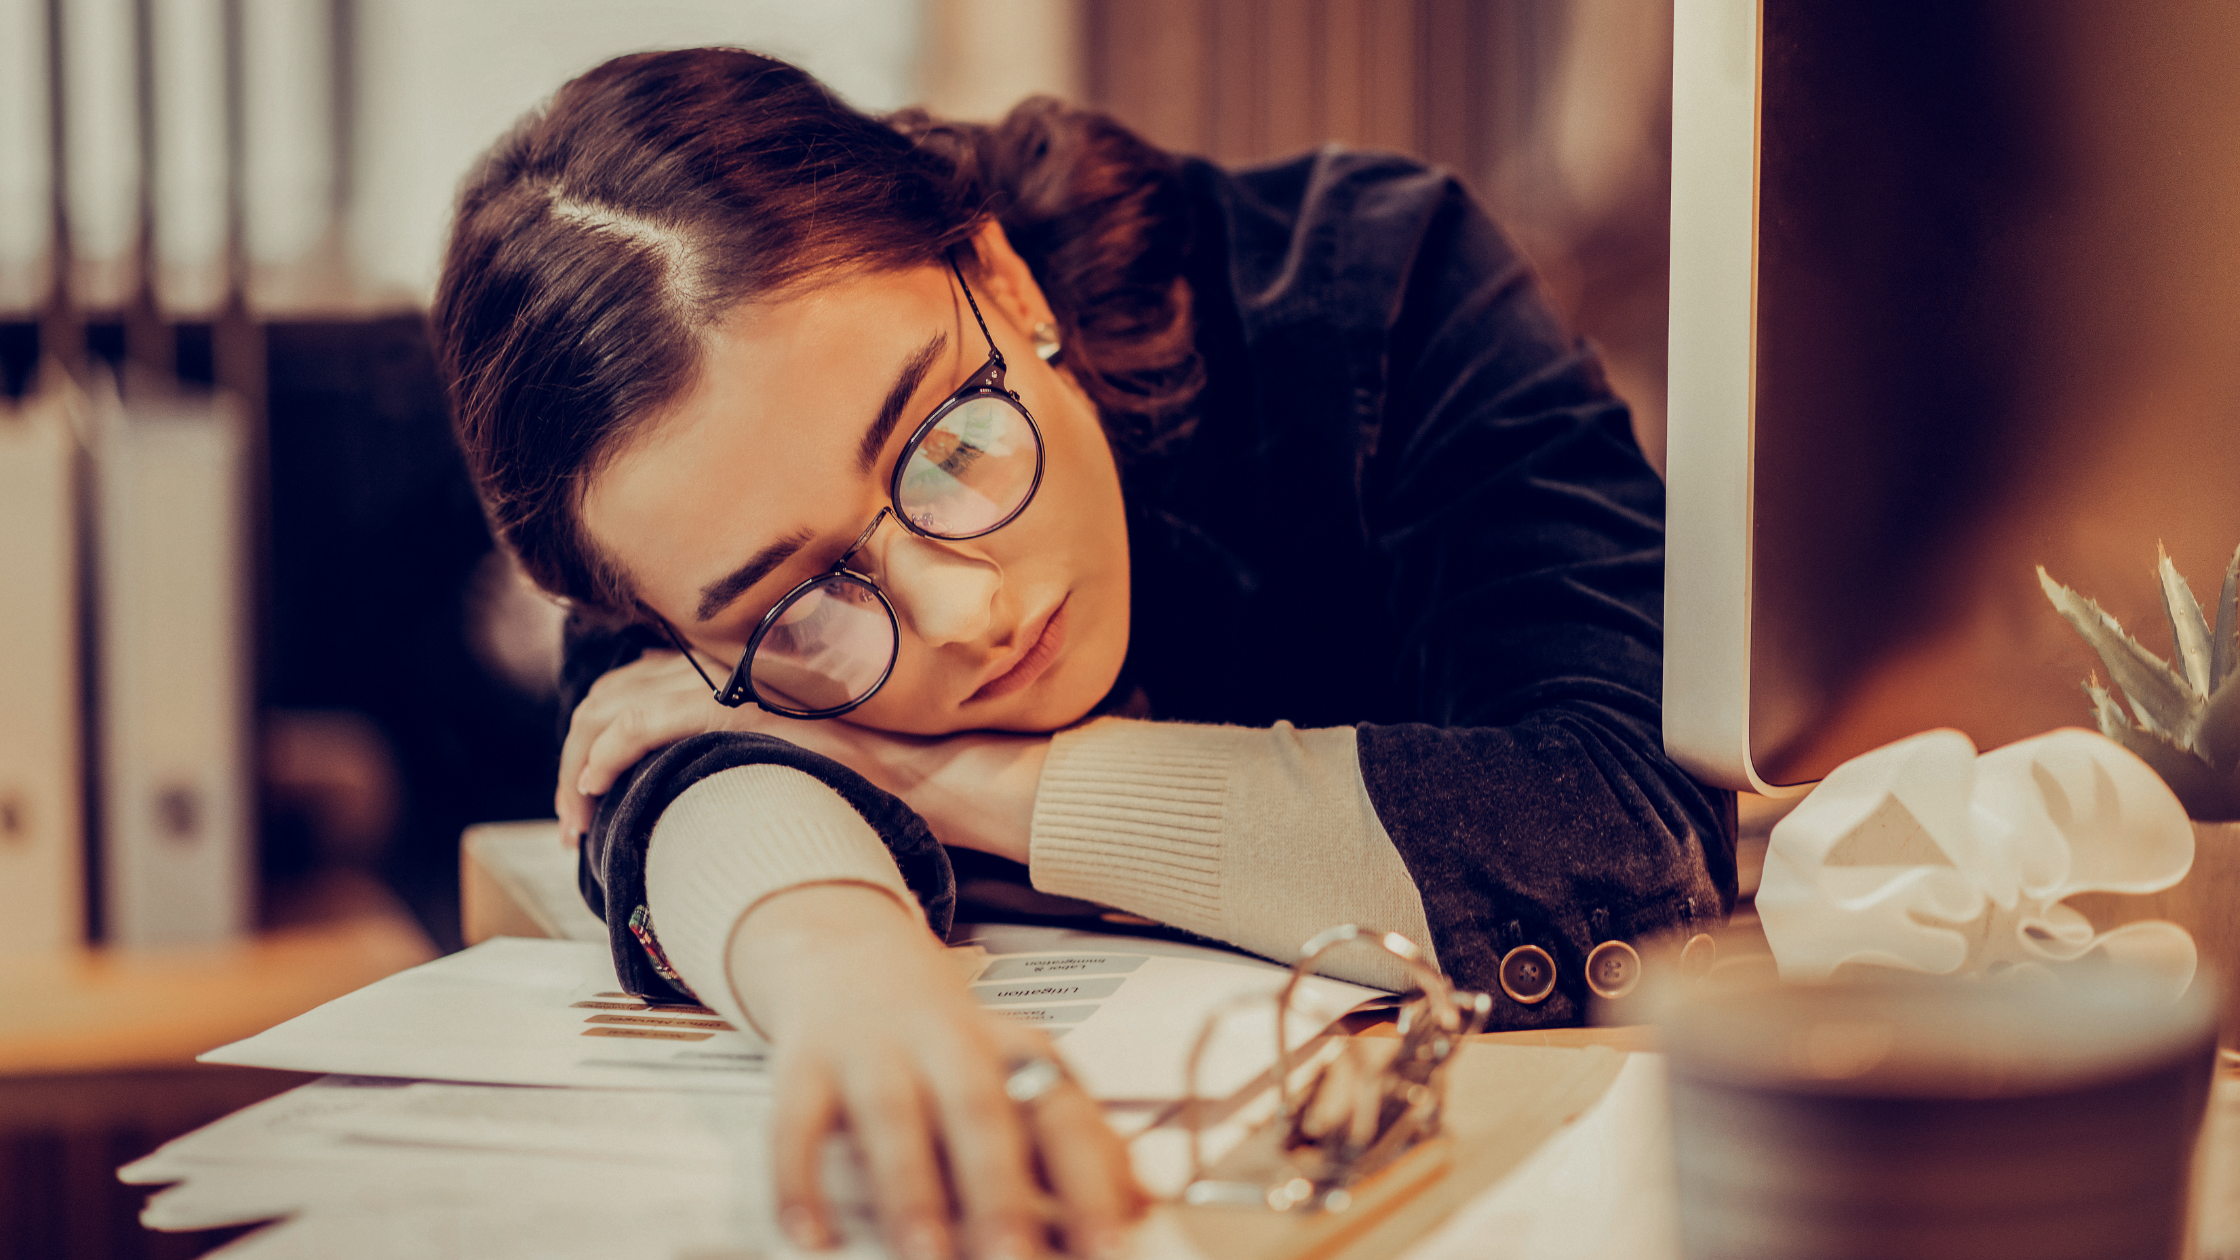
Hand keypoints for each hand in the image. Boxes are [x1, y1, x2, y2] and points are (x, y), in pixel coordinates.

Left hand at [558, 650, 1045, 862]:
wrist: (959, 776)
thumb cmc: (911, 781)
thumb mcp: (825, 764)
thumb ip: (772, 760)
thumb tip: (727, 801)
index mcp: (754, 672)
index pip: (644, 680)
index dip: (603, 730)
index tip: (593, 791)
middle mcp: (741, 667)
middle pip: (618, 689)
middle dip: (578, 752)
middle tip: (575, 816)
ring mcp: (746, 683)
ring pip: (621, 704)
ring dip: (582, 761)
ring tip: (577, 819)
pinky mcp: (752, 710)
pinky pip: (653, 721)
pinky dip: (611, 753)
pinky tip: (596, 788)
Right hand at [738, 883, 1142, 1257]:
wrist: (851, 951)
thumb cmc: (948, 1037)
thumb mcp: (1018, 1071)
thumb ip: (1075, 1140)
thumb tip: (1146, 1208)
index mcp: (1016, 1049)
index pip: (1064, 1111)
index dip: (1093, 1178)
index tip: (1113, 1240)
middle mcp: (949, 1044)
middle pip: (980, 1112)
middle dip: (998, 1190)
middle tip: (1014, 1258)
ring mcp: (874, 1050)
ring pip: (893, 1117)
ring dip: (910, 1189)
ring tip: (923, 1252)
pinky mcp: (806, 1062)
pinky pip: (796, 1122)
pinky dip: (799, 1179)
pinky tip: (810, 1234)